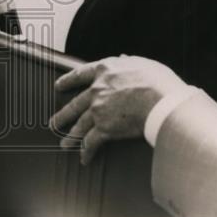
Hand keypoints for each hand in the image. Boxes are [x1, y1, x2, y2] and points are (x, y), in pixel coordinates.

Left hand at [51, 56, 186, 164]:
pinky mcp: (104, 128)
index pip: (80, 74)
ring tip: (64, 144)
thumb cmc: (158, 82)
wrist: (161, 102)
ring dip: (70, 136)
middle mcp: (97, 89)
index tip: (59, 86)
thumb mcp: (142, 63)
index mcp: (105, 70)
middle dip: (63, 115)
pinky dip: (86, 151)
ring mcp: (98, 109)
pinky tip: (84, 158)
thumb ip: (129, 61)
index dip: (68, 80)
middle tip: (55, 122)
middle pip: (75, 104)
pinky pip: (91, 142)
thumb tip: (123, 58)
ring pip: (79, 124)